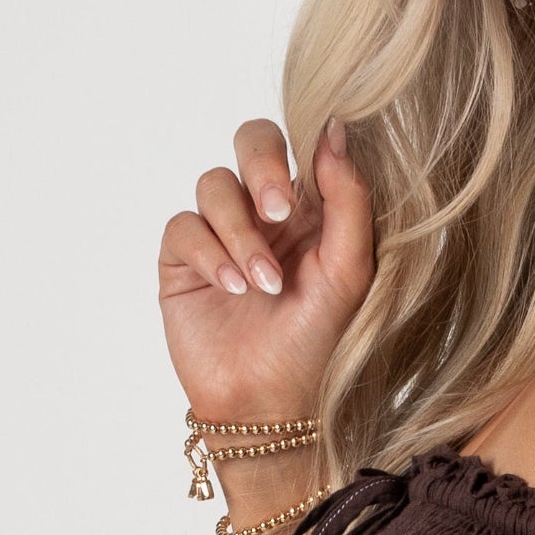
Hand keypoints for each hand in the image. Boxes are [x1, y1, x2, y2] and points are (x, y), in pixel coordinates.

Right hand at [158, 117, 374, 434]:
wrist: (270, 404)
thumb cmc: (318, 343)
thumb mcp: (350, 270)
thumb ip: (348, 198)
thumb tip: (333, 129)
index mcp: (310, 208)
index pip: (298, 142)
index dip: (298, 148)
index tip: (308, 185)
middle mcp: (264, 212)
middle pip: (250, 140)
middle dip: (262, 167)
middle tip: (277, 211)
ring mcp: (221, 232)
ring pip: (215, 185)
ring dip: (240, 233)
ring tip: (262, 284)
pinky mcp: (184, 260)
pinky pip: (184, 226)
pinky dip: (210, 253)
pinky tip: (232, 289)